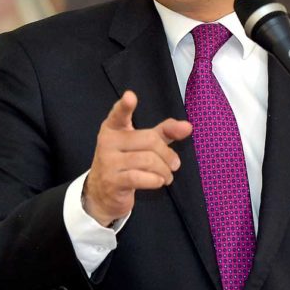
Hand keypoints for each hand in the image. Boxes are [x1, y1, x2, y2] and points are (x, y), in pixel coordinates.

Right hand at [83, 90, 191, 226]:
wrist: (101, 193)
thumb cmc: (126, 162)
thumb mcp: (143, 144)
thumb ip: (164, 132)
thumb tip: (188, 126)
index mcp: (113, 128)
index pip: (119, 114)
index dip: (125, 106)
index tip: (130, 96)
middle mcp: (107, 142)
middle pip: (149, 140)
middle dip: (167, 154)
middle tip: (174, 164)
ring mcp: (108, 162)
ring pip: (148, 160)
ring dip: (165, 170)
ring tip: (167, 176)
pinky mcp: (112, 181)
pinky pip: (141, 178)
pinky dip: (156, 180)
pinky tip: (158, 182)